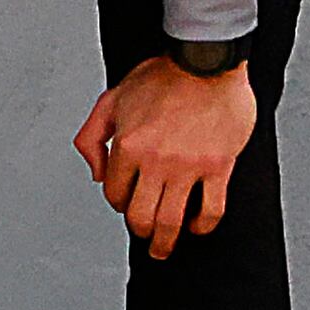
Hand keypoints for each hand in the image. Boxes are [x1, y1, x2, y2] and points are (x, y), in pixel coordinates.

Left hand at [76, 55, 259, 260]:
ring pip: (173, 220)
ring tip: (164, 248)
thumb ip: (91, 137)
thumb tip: (95, 174)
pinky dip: (203, 226)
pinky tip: (198, 227)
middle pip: (141, 216)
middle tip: (144, 238)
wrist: (205, 61)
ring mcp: (188, 167)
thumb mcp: (112, 99)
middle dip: (140, 233)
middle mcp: (156, 161)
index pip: (114, 194)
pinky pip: (212, 209)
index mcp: (128, 146)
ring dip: (166, 241)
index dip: (118, 203)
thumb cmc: (162, 76)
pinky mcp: (218, 167)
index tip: (126, 203)